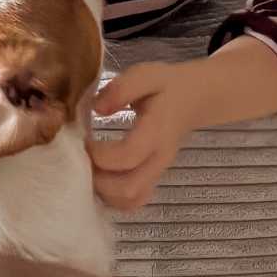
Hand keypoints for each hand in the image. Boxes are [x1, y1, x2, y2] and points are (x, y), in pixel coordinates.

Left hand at [88, 62, 197, 212]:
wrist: (194, 99)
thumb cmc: (167, 86)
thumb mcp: (147, 74)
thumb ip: (122, 88)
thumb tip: (97, 108)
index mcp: (157, 132)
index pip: (128, 156)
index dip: (100, 154)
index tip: (84, 139)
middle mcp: (158, 159)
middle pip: (128, 189)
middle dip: (97, 180)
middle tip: (82, 159)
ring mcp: (156, 173)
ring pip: (128, 200)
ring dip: (102, 192)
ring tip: (88, 168)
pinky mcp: (150, 179)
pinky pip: (131, 202)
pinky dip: (111, 197)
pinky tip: (100, 177)